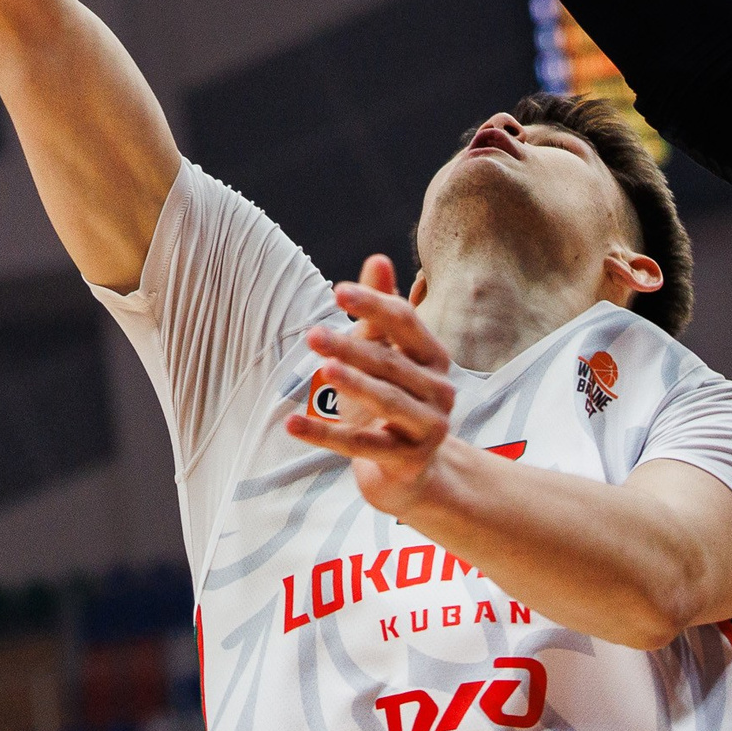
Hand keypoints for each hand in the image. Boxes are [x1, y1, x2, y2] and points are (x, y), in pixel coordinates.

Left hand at [284, 254, 462, 516]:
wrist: (411, 471)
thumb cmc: (395, 399)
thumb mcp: (387, 355)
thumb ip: (381, 312)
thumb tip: (378, 259)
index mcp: (435, 357)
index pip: (406, 322)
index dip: (373, 304)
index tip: (337, 291)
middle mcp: (439, 391)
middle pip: (391, 363)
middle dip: (352, 347)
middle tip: (313, 335)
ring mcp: (428, 428)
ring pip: (386, 402)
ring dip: (353, 384)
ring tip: (323, 369)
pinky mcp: (407, 461)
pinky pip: (361, 445)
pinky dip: (324, 434)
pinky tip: (292, 423)